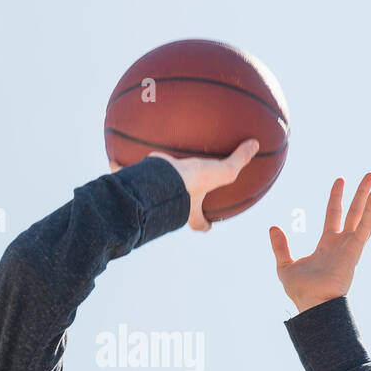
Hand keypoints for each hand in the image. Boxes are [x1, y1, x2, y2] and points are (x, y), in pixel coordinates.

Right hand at [109, 139, 259, 231]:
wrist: (160, 183)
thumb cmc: (192, 183)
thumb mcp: (222, 172)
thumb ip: (239, 160)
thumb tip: (256, 144)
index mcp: (189, 209)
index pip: (199, 223)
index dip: (205, 225)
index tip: (208, 226)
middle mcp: (168, 207)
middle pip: (172, 211)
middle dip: (173, 207)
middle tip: (175, 196)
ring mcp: (150, 198)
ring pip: (147, 194)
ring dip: (145, 187)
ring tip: (142, 174)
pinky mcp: (133, 187)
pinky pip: (124, 177)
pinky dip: (119, 169)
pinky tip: (114, 159)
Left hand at [269, 173, 370, 311]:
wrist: (312, 305)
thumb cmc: (301, 292)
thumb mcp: (285, 265)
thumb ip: (281, 246)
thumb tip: (273, 227)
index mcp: (328, 244)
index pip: (333, 214)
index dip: (337, 197)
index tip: (341, 180)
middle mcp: (343, 243)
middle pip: (355, 212)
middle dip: (363, 193)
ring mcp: (351, 246)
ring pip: (365, 216)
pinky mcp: (355, 251)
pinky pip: (365, 228)